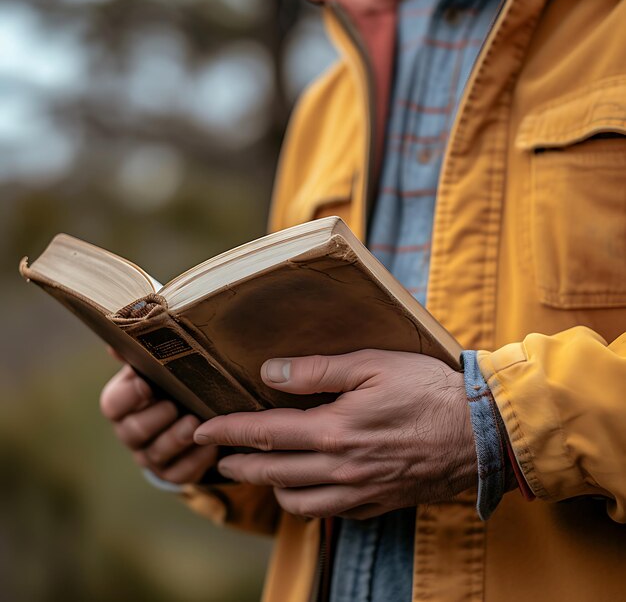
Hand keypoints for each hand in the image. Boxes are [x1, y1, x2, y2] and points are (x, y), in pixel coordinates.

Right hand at [100, 364, 217, 483]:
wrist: (189, 414)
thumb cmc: (170, 385)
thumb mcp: (157, 368)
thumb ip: (142, 355)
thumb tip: (122, 338)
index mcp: (123, 405)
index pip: (112, 404)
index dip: (128, 396)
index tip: (146, 384)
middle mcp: (131, 432)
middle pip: (132, 431)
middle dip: (153, 420)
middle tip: (172, 406)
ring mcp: (149, 455)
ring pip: (156, 454)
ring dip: (176, 439)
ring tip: (195, 423)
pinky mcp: (170, 472)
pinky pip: (179, 473)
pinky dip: (196, 460)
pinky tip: (211, 447)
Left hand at [194, 350, 476, 518]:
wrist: (481, 434)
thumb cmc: (428, 391)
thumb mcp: (372, 365)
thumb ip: (316, 371)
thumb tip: (270, 373)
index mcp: (334, 431)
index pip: (264, 434)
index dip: (228, 431)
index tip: (202, 428)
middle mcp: (340, 469)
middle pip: (272, 473)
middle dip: (238, 465)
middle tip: (219, 456)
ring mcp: (359, 492)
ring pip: (297, 502)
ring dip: (271, 487)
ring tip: (262, 470)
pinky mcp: (378, 503)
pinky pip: (330, 513)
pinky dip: (308, 502)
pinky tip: (307, 487)